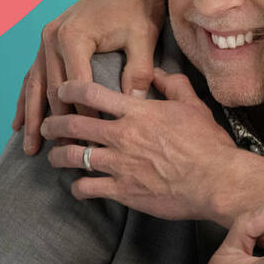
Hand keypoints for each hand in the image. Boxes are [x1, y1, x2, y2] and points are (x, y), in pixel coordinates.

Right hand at [13, 0, 169, 154]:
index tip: (94, 141)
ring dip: (33, 118)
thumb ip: (138, 71)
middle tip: (62, 154)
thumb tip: (133, 106)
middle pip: (53, 90)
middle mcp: (53, 37)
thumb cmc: (141, 9)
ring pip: (36, 86)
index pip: (77, 87)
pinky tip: (19, 124)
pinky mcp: (50, 41)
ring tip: (31, 148)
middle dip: (58, 123)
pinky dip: (28, 99)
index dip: (86, 115)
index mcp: (74, 37)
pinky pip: (35, 75)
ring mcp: (47, 39)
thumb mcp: (143, 38)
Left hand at [42, 69, 240, 219]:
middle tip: (48, 125)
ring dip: (59, 155)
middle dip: (54, 123)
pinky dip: (78, 188)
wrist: (216, 181)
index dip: (70, 88)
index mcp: (138, 112)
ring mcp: (120, 164)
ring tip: (54, 156)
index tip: (62, 90)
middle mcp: (122, 136)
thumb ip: (174, 86)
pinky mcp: (123, 191)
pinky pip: (88, 188)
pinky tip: (79, 188)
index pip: (92, 92)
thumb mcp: (194, 107)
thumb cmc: (208, 144)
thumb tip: (159, 72)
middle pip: (74, 124)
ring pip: (73, 157)